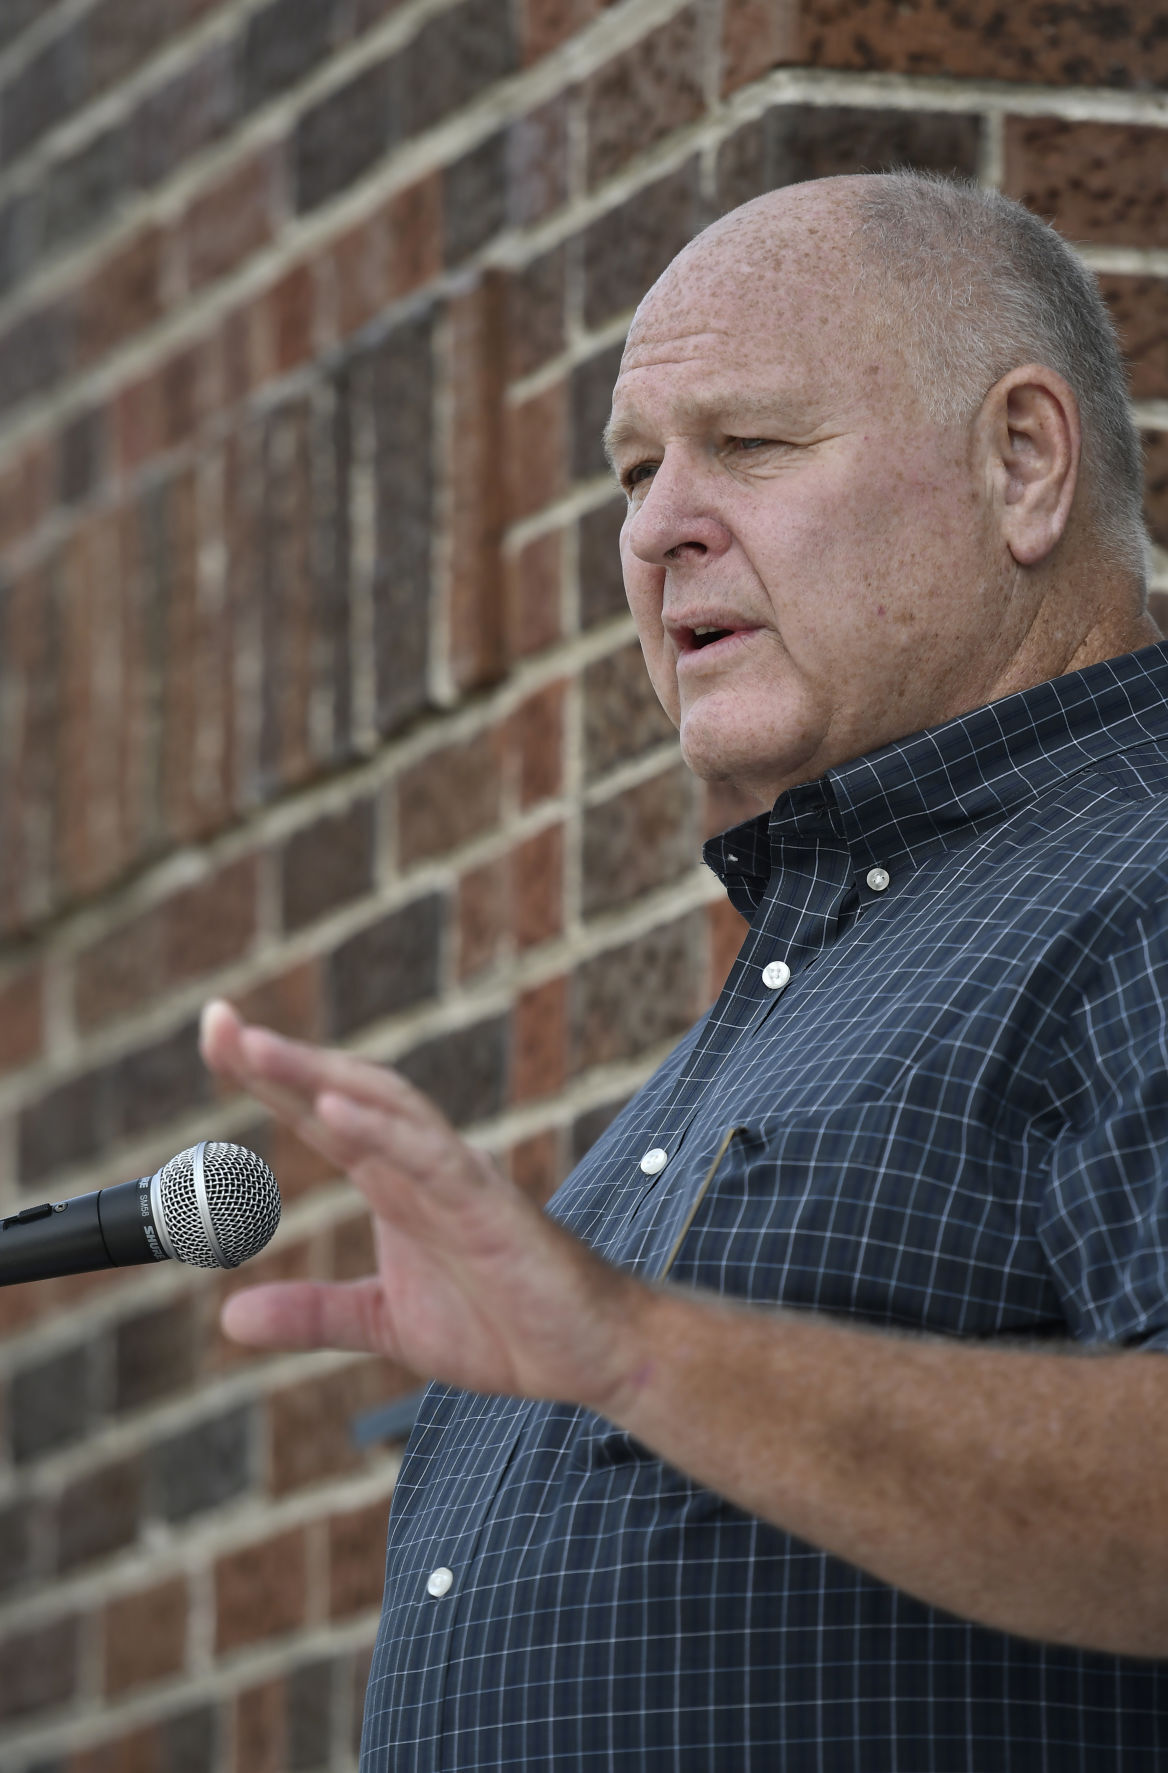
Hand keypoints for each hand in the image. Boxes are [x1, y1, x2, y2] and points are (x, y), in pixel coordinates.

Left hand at [199, 1000, 646, 1412]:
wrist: (589, 1355)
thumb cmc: (504, 1325)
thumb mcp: (386, 1323)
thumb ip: (314, 1313)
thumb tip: (229, 1317)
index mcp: (394, 1183)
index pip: (321, 1114)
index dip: (268, 1077)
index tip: (217, 1034)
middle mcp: (420, 1165)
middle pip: (344, 1091)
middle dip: (280, 1058)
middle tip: (218, 1021)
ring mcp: (455, 1178)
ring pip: (384, 1107)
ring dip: (318, 1075)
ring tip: (257, 1050)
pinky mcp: (488, 1205)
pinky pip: (430, 1157)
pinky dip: (380, 1129)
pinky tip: (332, 1111)